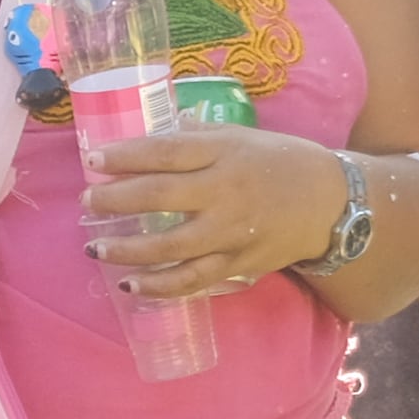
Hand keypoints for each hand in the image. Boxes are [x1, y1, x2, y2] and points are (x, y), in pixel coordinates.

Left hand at [79, 124, 354, 303]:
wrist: (331, 204)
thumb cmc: (279, 163)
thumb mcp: (241, 137)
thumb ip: (195, 136)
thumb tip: (147, 131)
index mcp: (226, 153)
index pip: (167, 152)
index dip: (126, 156)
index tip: (93, 159)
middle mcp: (226, 192)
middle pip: (161, 197)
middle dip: (117, 200)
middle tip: (87, 202)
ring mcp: (232, 233)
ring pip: (171, 246)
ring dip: (128, 250)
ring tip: (96, 248)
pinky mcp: (238, 265)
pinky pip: (193, 280)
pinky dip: (160, 287)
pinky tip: (130, 285)